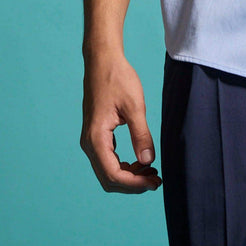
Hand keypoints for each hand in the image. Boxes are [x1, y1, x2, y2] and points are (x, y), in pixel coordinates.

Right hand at [80, 50, 161, 192]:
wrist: (102, 61)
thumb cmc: (117, 79)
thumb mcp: (134, 106)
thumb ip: (141, 134)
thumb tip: (148, 161)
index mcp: (96, 138)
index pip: (113, 175)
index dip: (135, 184)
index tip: (155, 182)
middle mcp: (89, 143)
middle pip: (108, 178)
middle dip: (132, 184)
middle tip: (156, 180)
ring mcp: (91, 139)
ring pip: (107, 171)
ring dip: (129, 176)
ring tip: (151, 172)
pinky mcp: (96, 135)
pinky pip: (107, 159)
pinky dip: (124, 166)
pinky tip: (140, 161)